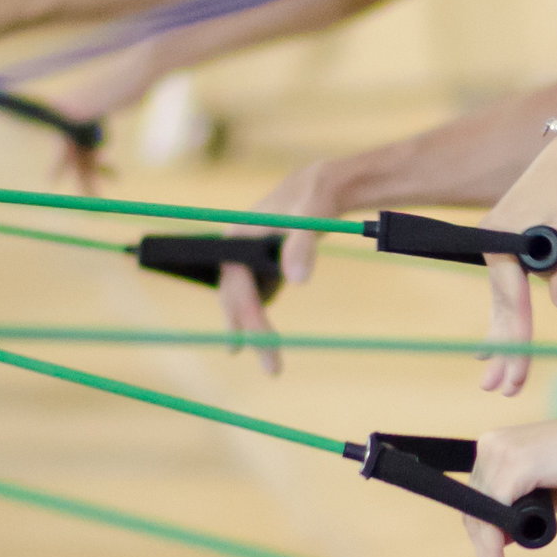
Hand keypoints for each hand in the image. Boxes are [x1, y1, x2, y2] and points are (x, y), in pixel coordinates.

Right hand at [225, 153, 379, 376]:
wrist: (323, 186)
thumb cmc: (315, 198)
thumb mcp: (312, 218)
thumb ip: (303, 245)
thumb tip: (298, 280)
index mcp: (236, 239)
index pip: (238, 288)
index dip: (249, 319)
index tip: (262, 347)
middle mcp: (234, 250)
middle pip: (236, 300)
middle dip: (252, 334)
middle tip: (273, 369)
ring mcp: (246, 258)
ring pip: (243, 301)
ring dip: (252, 328)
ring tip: (267, 359)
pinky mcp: (261, 263)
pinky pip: (254, 295)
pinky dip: (258, 315)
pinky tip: (264, 336)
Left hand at [463, 412, 556, 556]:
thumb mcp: (551, 491)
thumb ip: (526, 507)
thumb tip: (504, 537)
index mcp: (498, 446)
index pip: (478, 500)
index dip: (484, 541)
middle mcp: (491, 445)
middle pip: (474, 512)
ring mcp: (501, 454)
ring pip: (481, 520)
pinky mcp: (515, 467)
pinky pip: (494, 519)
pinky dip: (493, 552)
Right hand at [479, 129, 556, 394]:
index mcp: (501, 237)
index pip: (510, 298)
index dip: (515, 339)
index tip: (514, 373)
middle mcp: (496, 241)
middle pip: (501, 304)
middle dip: (504, 348)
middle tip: (500, 389)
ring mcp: (507, 243)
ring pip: (507, 297)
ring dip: (508, 335)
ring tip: (503, 376)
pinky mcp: (522, 243)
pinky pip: (515, 286)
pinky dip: (514, 313)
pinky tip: (504, 337)